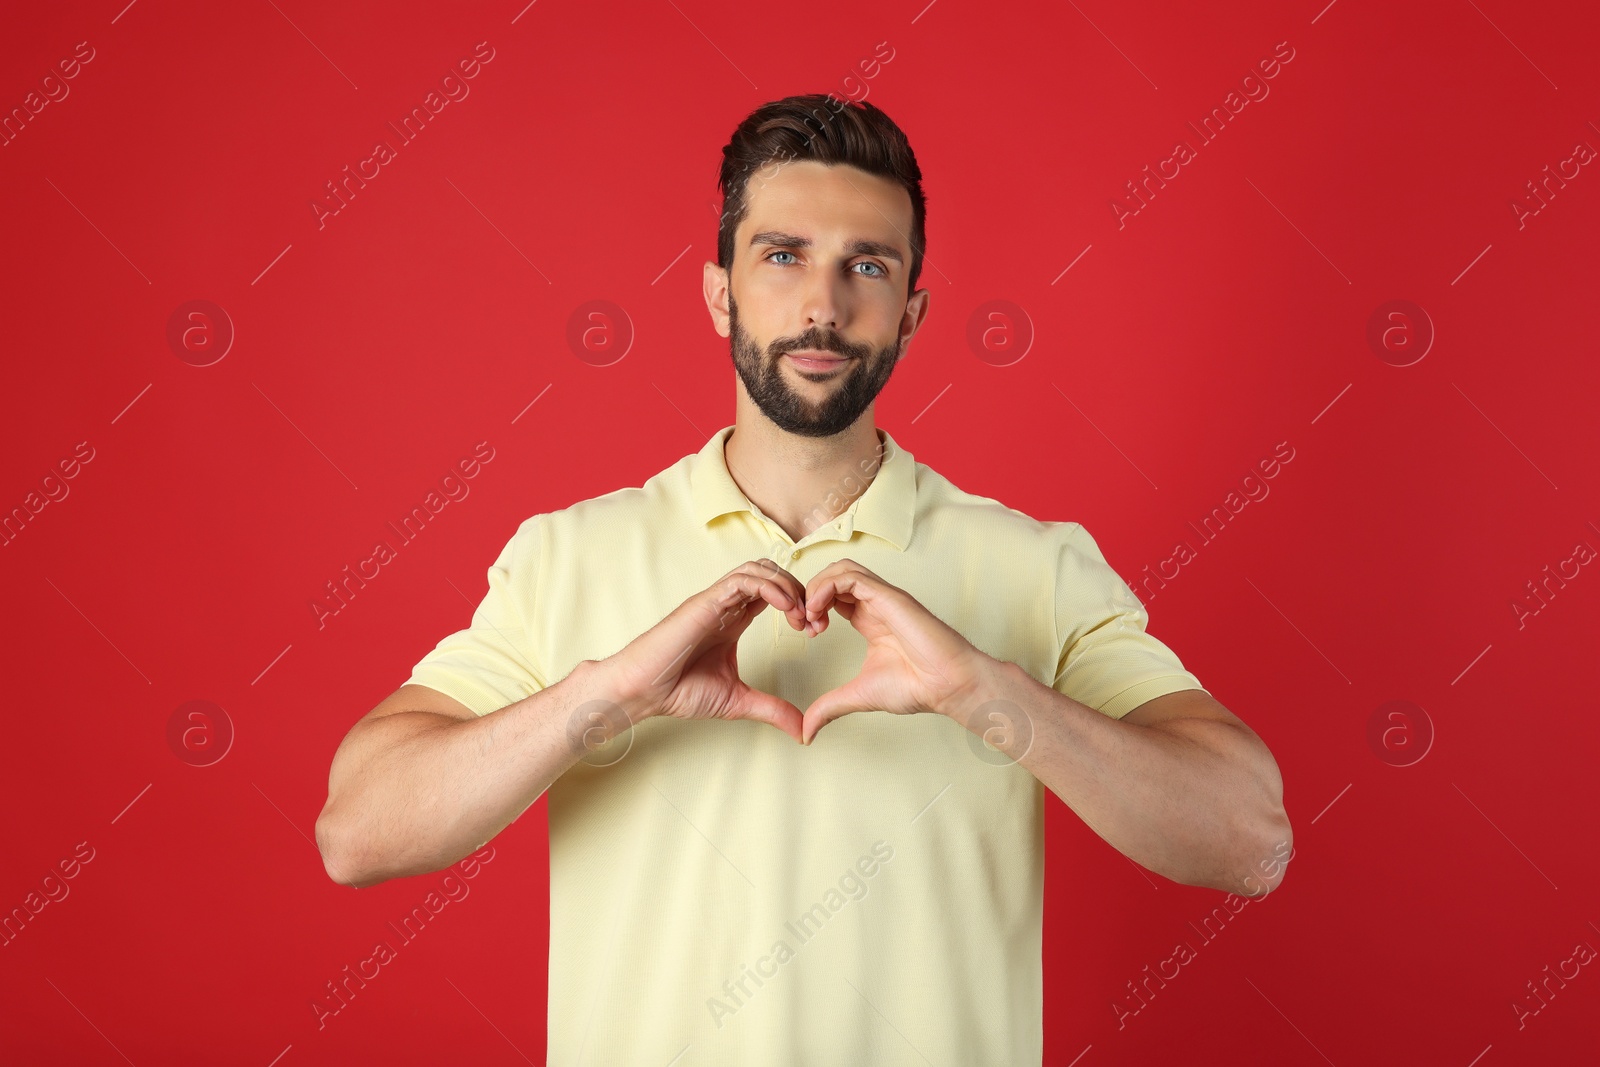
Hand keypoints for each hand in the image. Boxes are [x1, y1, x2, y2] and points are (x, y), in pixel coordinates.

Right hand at [599, 560, 817, 742]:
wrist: (644, 692)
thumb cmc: (678, 691)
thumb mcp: (738, 701)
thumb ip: (772, 709)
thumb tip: (803, 730)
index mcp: (734, 619)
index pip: (775, 593)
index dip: (800, 605)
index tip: (815, 631)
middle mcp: (726, 605)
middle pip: (772, 573)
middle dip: (800, 591)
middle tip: (813, 621)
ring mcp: (716, 601)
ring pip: (759, 569)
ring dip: (788, 586)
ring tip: (800, 614)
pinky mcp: (706, 602)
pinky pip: (742, 580)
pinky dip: (769, 586)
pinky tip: (785, 606)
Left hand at [800, 559, 983, 744]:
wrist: (948, 686)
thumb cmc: (917, 687)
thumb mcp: (858, 696)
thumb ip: (829, 707)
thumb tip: (807, 731)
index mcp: (869, 620)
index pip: (833, 595)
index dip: (812, 607)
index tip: (806, 632)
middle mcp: (875, 604)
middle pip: (834, 575)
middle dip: (809, 593)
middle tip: (803, 623)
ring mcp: (883, 598)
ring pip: (841, 569)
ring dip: (817, 587)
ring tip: (810, 615)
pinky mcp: (889, 597)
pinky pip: (852, 577)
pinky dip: (827, 587)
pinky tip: (819, 611)